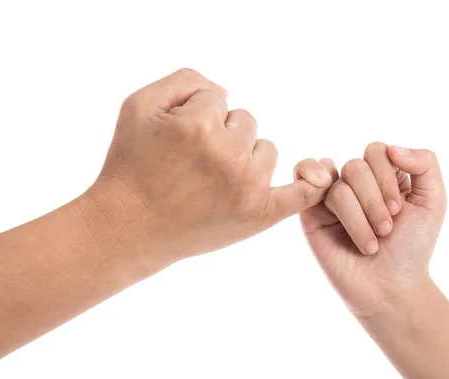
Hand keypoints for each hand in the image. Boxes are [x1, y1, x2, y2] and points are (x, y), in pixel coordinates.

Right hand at [82, 68, 333, 271]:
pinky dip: (314, 184)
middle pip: (246, 122)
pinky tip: (321, 176)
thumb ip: (184, 80)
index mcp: (199, 126)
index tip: (172, 144)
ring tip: (212, 181)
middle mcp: (229, 155)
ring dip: (245, 157)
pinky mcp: (259, 215)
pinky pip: (302, 194)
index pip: (216, 102)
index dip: (192, 117)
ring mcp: (248, 187)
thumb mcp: (137, 105)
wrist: (128, 228)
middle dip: (221, 135)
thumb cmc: (128, 165)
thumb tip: (225, 91)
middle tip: (192, 164)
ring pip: (266, 150)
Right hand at [298, 142, 446, 318]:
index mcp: (383, 174)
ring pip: (336, 182)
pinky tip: (331, 212)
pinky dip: (314, 186)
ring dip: (358, 216)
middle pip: (356, 166)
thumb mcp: (434, 201)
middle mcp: (356, 183)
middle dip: (374, 201)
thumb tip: (391, 147)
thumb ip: (425, 163)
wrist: (390, 287)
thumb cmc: (413, 247)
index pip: (377, 151)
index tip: (399, 210)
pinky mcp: (311, 214)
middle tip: (386, 229)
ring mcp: (331, 197)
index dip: (387, 177)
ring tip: (371, 243)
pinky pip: (309, 187)